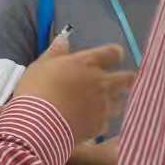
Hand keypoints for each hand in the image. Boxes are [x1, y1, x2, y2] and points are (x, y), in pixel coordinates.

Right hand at [14, 41, 133, 146]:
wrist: (38, 124)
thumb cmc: (36, 89)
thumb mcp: (42, 65)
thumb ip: (56, 51)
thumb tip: (64, 38)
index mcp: (87, 63)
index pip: (112, 53)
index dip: (115, 53)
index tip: (115, 55)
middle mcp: (101, 82)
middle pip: (126, 78)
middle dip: (128, 78)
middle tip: (128, 80)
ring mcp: (102, 106)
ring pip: (120, 102)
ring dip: (117, 100)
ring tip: (111, 103)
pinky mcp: (99, 126)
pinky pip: (107, 122)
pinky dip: (102, 120)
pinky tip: (94, 122)